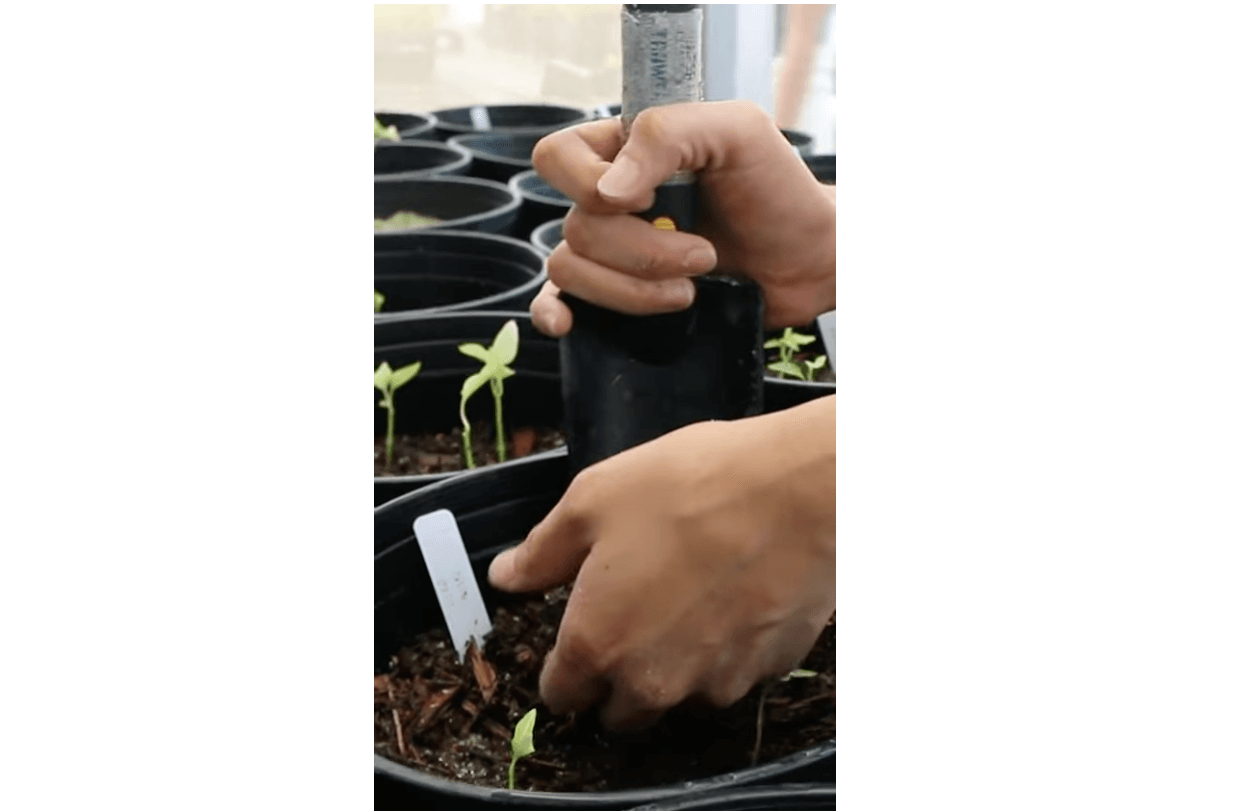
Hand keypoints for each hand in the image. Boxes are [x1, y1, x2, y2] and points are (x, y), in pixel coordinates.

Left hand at [488, 396, 835, 730]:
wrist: (801, 490)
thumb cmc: (691, 486)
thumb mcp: (592, 500)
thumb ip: (541, 552)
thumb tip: (507, 576)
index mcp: (598, 645)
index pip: (562, 696)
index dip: (563, 667)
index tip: (576, 635)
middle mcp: (654, 682)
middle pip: (621, 712)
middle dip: (618, 676)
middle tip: (634, 611)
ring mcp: (717, 682)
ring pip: (681, 694)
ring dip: (677, 663)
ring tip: (691, 593)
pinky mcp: (769, 670)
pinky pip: (734, 672)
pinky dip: (728, 647)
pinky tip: (735, 593)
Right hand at [529, 100, 835, 337]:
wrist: (807, 262)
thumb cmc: (778, 189)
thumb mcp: (737, 132)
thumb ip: (667, 134)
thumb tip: (607, 193)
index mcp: (625, 149)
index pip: (558, 157)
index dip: (591, 183)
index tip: (650, 196)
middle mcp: (609, 199)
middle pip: (574, 227)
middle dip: (643, 251)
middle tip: (703, 255)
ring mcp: (610, 251)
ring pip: (571, 270)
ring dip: (635, 290)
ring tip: (690, 289)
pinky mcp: (617, 296)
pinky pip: (558, 301)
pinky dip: (555, 312)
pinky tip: (568, 324)